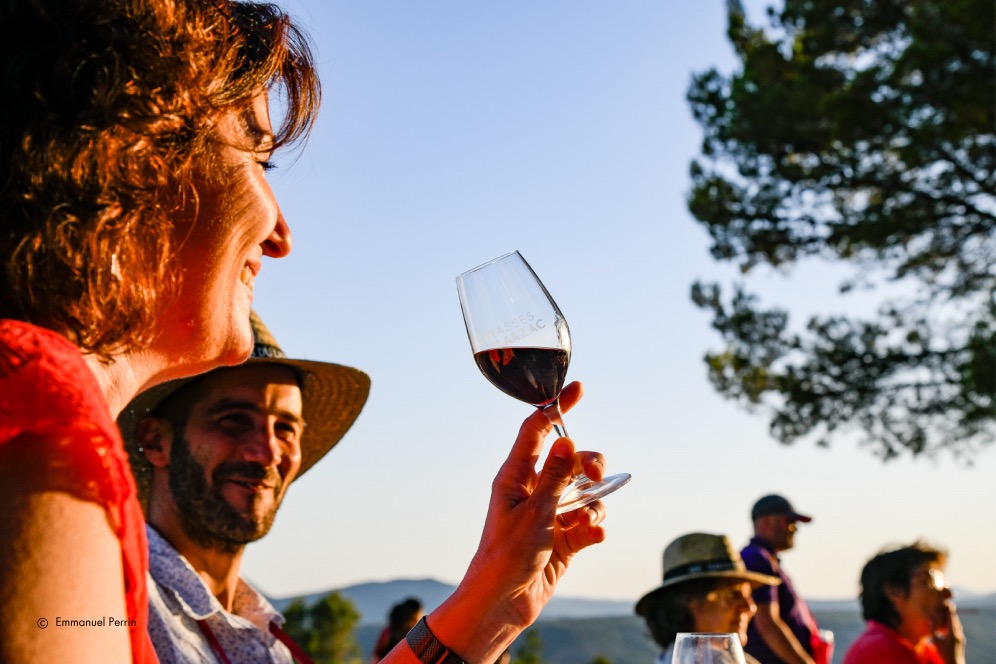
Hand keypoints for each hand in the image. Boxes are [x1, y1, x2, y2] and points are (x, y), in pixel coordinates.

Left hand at [422, 382, 607, 661]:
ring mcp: (549, 514)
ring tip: (590, 519)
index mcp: (516, 476)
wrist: (503, 604)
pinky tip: (592, 537)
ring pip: (585, 492)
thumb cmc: (506, 556)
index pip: (537, 430)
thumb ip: (554, 477)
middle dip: (589, 462)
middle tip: (596, 473)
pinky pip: (588, 522)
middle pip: (570, 459)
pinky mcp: (563, 539)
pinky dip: (595, 528)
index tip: (579, 388)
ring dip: (595, 501)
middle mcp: (533, 490)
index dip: (557, 407)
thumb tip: (566, 441)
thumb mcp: (534, 513)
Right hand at [931, 597, 964, 663]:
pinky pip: (958, 629)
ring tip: (950, 611)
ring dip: (954, 617)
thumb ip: (933, 630)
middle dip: (952, 612)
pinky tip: (951, 622)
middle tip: (949, 604)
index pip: (951, 619)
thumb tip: (930, 619)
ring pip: (958, 624)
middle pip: (956, 621)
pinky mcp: (961, 640)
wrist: (955, 663)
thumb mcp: (936, 641)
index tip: (949, 603)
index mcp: (953, 634)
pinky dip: (954, 623)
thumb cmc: (944, 653)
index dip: (950, 611)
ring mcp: (961, 637)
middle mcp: (959, 634)